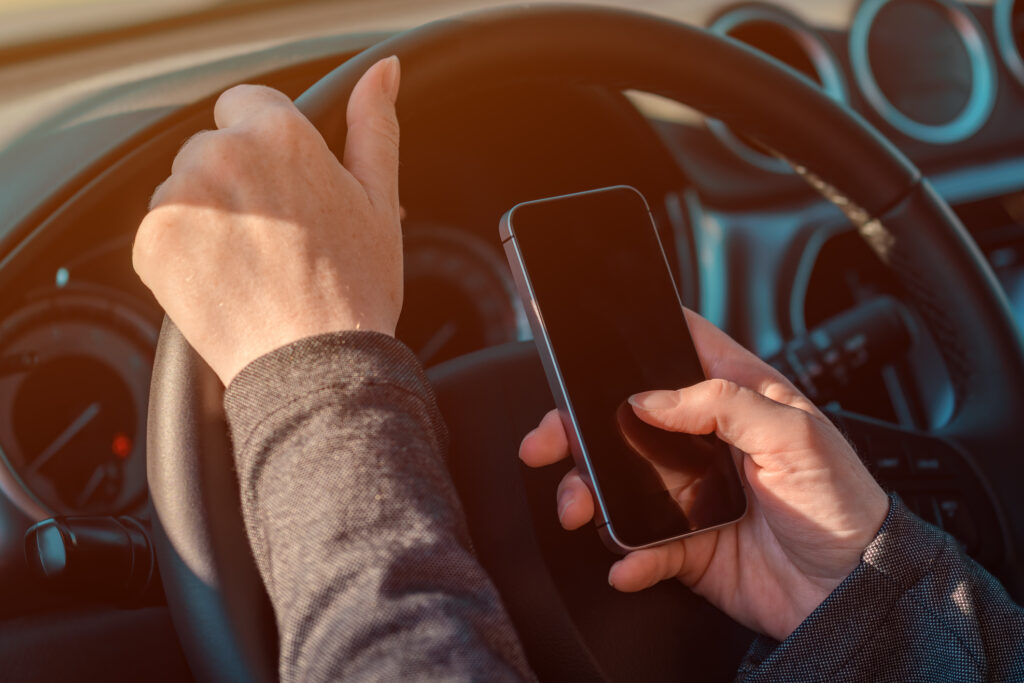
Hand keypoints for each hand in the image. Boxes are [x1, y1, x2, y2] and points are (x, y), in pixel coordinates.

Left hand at [133, 57, 401, 384]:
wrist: (315, 365)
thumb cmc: (355, 287)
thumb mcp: (379, 200)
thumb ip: (375, 126)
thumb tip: (384, 72)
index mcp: (280, 134)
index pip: (247, 103)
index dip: (268, 147)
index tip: (285, 189)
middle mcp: (222, 152)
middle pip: (214, 146)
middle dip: (238, 181)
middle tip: (278, 236)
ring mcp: (182, 196)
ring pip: (186, 187)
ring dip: (209, 215)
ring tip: (253, 263)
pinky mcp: (152, 240)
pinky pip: (162, 230)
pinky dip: (184, 252)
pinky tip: (226, 280)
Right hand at [519, 309, 888, 640]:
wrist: (855, 594)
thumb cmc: (843, 504)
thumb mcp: (795, 434)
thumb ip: (723, 403)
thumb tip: (650, 398)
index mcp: (737, 397)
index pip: (679, 349)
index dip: (638, 338)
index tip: (593, 344)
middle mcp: (705, 441)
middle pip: (624, 419)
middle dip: (578, 426)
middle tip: (550, 439)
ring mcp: (690, 494)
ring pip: (617, 483)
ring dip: (587, 493)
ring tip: (579, 507)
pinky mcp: (686, 545)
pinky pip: (640, 548)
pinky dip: (626, 557)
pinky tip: (628, 562)